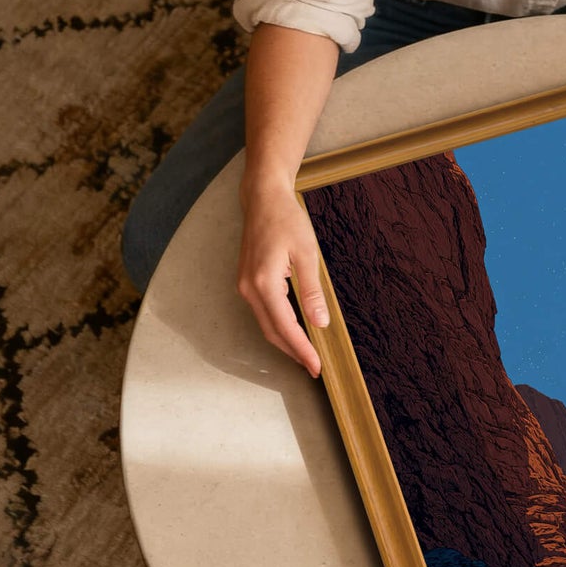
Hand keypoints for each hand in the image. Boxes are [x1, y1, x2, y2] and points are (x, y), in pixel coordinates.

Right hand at [236, 185, 329, 375]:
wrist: (263, 199)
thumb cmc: (286, 221)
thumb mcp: (307, 253)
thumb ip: (312, 290)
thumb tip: (320, 322)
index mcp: (264, 283)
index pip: (285, 327)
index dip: (301, 350)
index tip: (316, 366)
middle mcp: (249, 288)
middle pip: (272, 331)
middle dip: (294, 351)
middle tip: (315, 366)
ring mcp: (245, 286)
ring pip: (266, 324)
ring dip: (286, 340)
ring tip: (307, 353)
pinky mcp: (247, 282)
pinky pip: (264, 312)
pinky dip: (279, 325)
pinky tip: (295, 329)